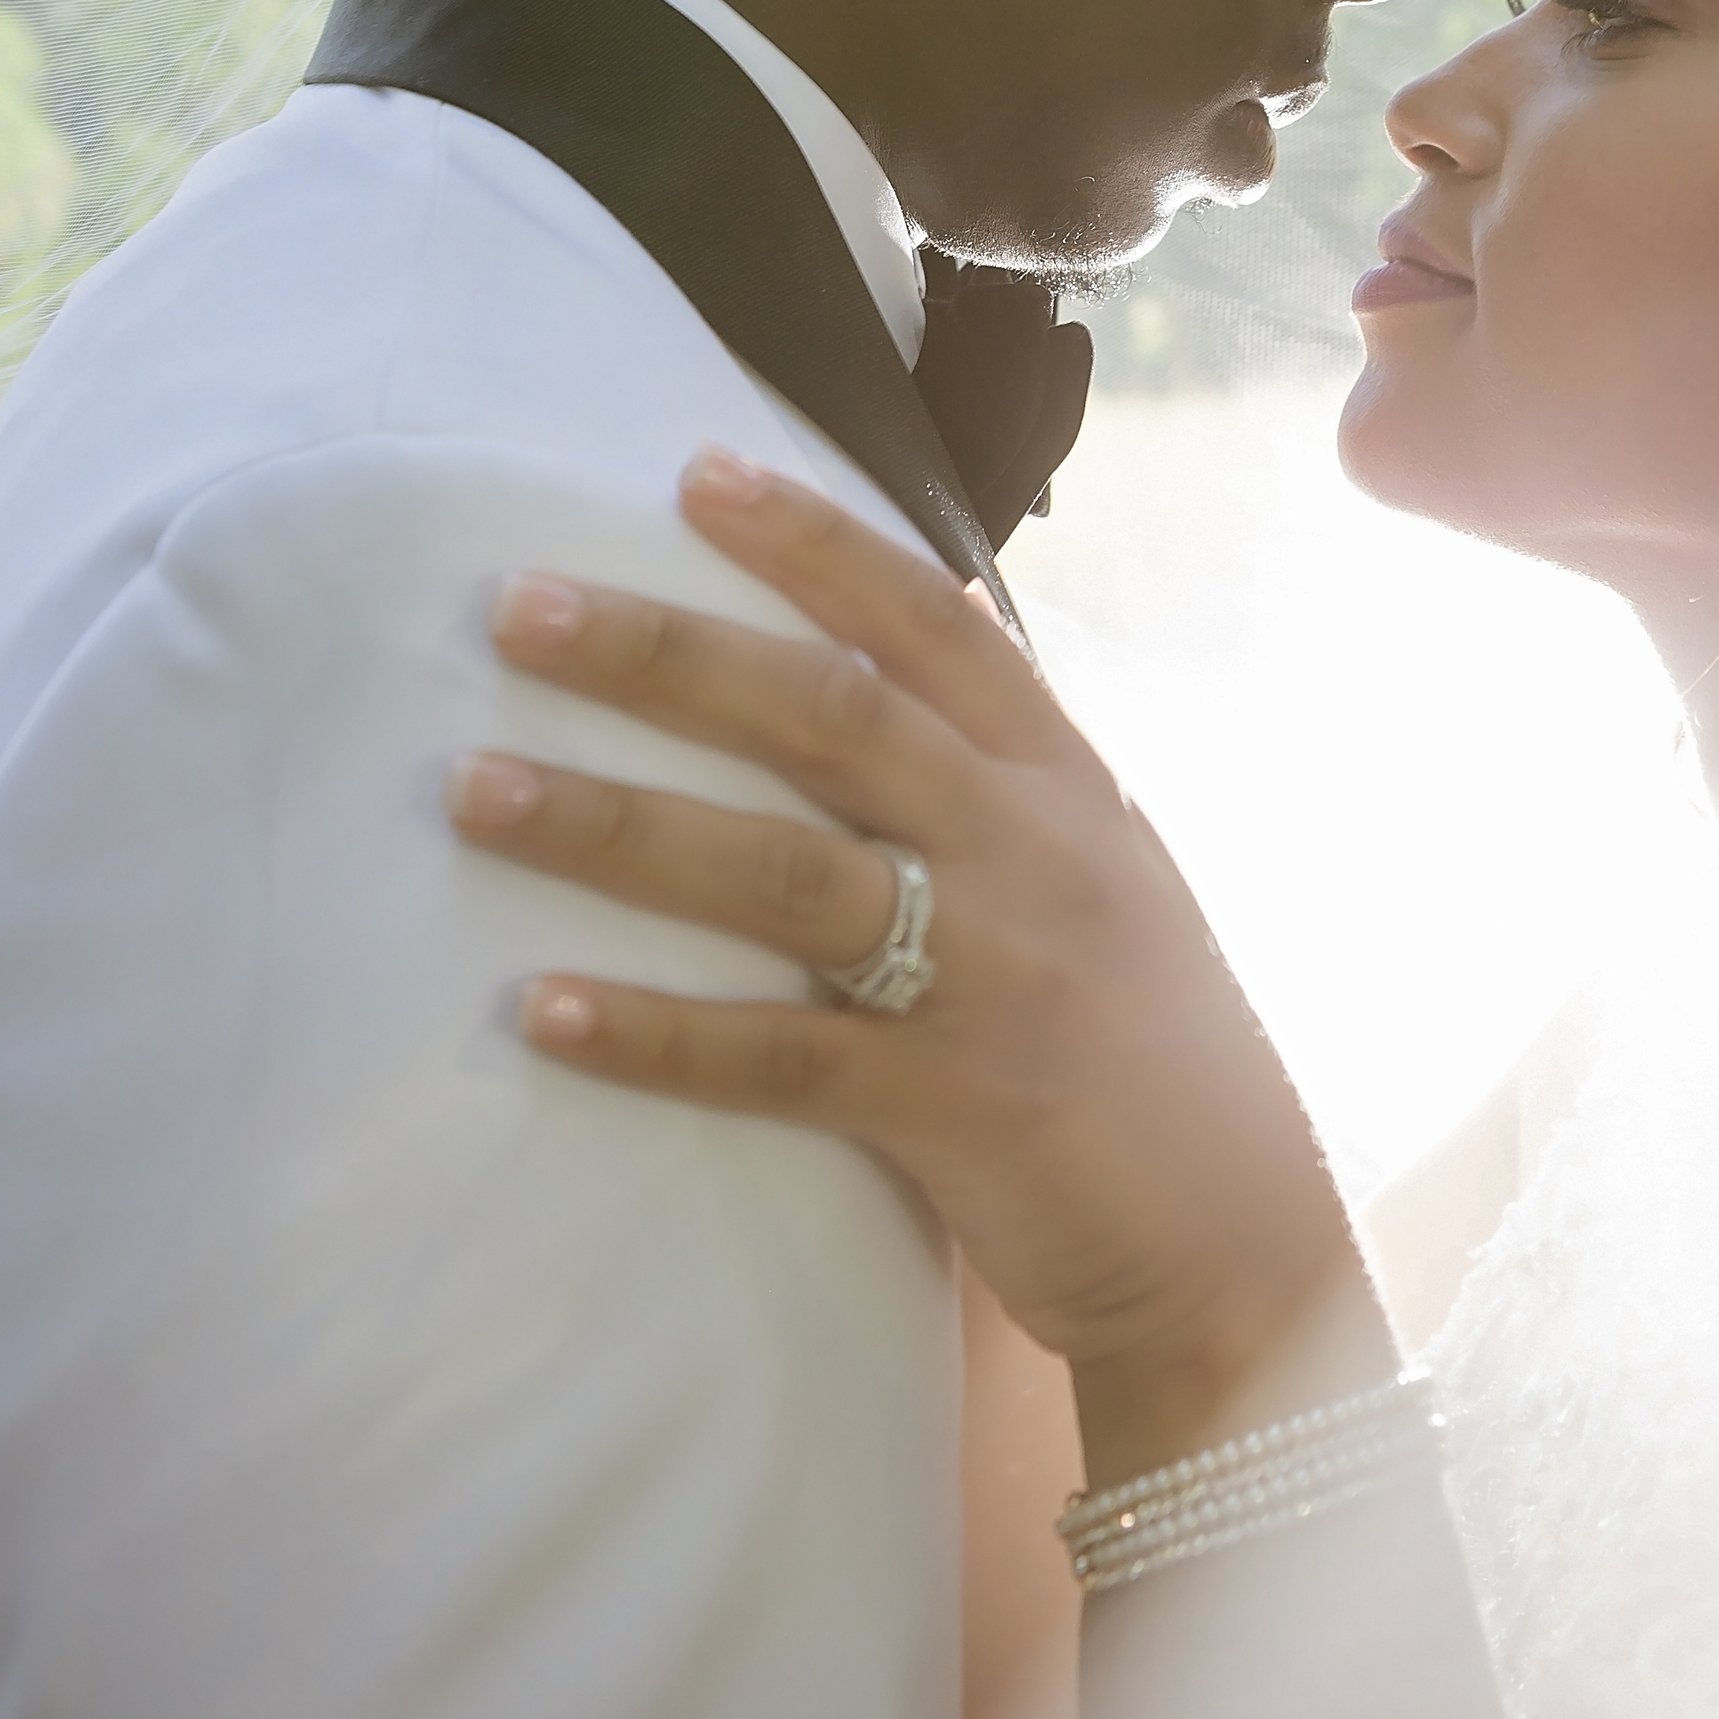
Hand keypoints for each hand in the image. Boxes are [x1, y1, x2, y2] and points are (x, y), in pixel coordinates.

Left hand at [450, 448, 1392, 1482]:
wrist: (1242, 1245)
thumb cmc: (1150, 1044)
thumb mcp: (1108, 867)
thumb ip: (1011, 759)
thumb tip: (932, 615)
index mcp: (1066, 782)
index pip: (932, 624)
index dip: (815, 542)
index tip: (695, 472)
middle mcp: (1031, 852)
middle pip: (829, 718)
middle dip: (667, 654)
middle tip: (521, 606)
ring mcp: (993, 974)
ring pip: (781, 873)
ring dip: (617, 824)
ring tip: (476, 788)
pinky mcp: (951, 1105)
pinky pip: (777, 1059)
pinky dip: (656, 1033)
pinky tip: (544, 1008)